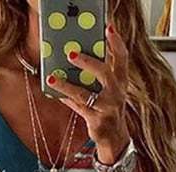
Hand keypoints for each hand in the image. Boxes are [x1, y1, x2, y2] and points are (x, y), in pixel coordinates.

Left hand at [48, 19, 130, 163]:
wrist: (115, 139)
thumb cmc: (108, 108)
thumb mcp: (109, 90)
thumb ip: (98, 74)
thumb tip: (75, 56)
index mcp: (121, 82)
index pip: (122, 58)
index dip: (117, 43)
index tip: (108, 28)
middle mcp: (117, 94)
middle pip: (104, 73)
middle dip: (88, 62)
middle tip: (71, 54)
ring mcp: (107, 109)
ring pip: (85, 94)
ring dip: (67, 85)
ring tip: (53, 77)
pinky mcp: (97, 122)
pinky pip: (78, 107)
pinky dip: (66, 99)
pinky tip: (55, 91)